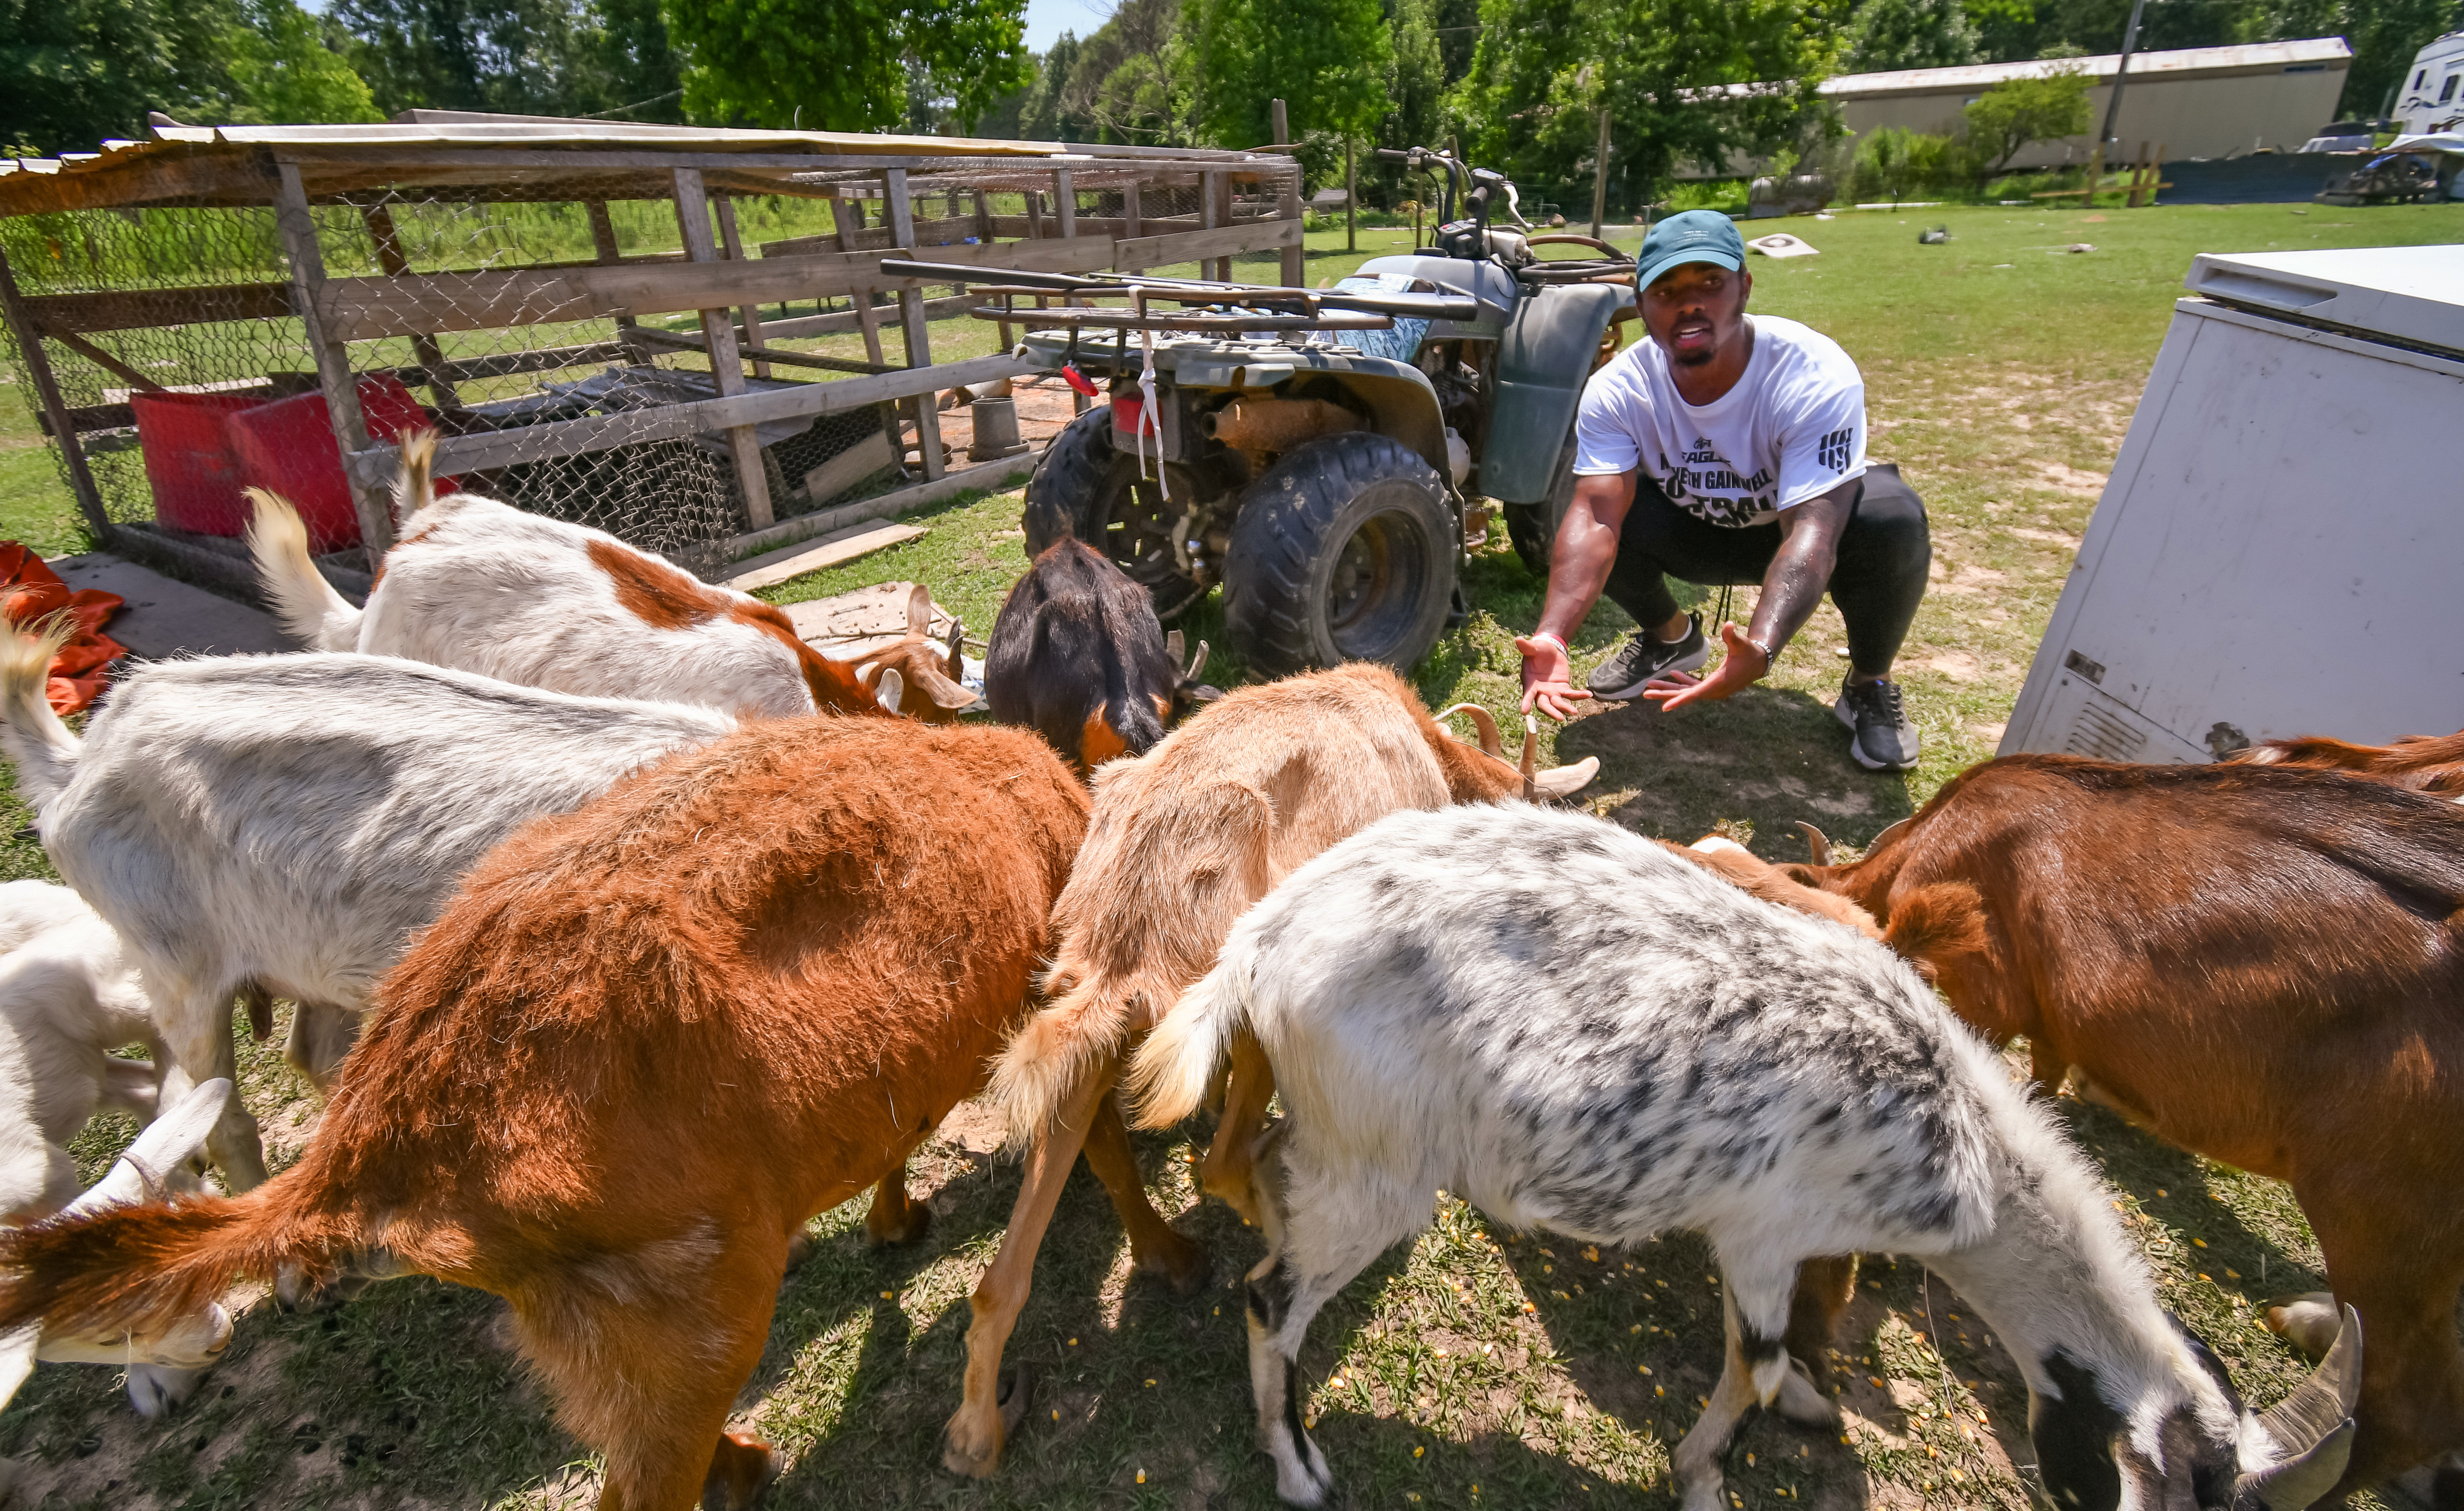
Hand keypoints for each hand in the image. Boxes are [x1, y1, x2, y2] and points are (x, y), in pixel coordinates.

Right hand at [1516, 634, 1592, 721]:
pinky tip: (1588, 695)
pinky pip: (1571, 694)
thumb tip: (1518, 639)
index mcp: (1530, 682)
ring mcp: (1552, 691)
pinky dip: (1579, 695)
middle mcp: (1540, 690)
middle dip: (1551, 711)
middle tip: (1559, 718)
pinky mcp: (1563, 688)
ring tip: (1574, 712)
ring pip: (1558, 702)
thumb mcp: (1533, 648)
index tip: (1524, 712)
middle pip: (1544, 704)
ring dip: (1565, 707)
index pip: (1527, 694)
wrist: (1550, 649)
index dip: (1525, 702)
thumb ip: (1527, 647)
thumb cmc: (1538, 649)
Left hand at [1642, 623, 1768, 712]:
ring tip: (1651, 685)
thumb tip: (1728, 625)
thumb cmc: (1750, 652)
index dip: (1679, 699)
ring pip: (1688, 691)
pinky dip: (1684, 681)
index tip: (1664, 707)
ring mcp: (1713, 689)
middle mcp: (1714, 690)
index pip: (1696, 693)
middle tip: (1645, 692)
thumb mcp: (1742, 644)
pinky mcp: (1713, 685)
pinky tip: (1673, 674)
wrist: (1760, 662)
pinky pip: (1695, 686)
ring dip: (1670, 688)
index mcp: (1719, 682)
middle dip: (1666, 693)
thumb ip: (1732, 636)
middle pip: (1686, 694)